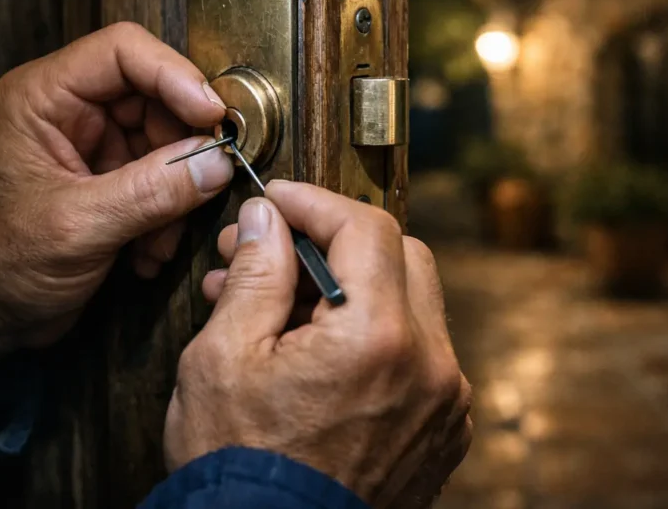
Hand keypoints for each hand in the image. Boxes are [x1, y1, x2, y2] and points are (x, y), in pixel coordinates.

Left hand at [0, 23, 231, 368]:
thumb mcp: (78, 227)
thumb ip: (151, 192)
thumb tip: (216, 162)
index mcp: (43, 97)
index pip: (123, 51)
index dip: (176, 75)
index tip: (213, 116)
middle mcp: (69, 111)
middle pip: (154, 97)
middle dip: (182, 147)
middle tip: (203, 186)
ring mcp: (91, 146)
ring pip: (165, 142)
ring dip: (176, 194)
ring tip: (160, 241)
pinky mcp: (108, 181)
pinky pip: (160, 180)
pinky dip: (166, 216)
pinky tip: (148, 255)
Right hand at [164, 181, 471, 507]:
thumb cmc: (237, 466)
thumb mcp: (224, 357)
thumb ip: (257, 273)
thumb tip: (267, 218)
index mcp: (378, 339)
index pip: (365, 227)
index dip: (315, 202)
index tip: (277, 202)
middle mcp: (431, 367)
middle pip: (400, 257)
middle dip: (335, 241)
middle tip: (273, 251)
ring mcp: (444, 404)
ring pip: (409, 305)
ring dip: (350, 289)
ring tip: (276, 307)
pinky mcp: (441, 432)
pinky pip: (416, 356)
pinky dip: (372, 336)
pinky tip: (314, 349)